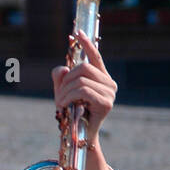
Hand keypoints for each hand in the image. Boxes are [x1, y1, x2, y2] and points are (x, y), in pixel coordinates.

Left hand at [51, 30, 116, 144]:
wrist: (79, 137)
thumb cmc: (72, 113)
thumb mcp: (63, 91)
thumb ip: (60, 77)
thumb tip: (63, 69)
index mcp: (101, 78)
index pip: (95, 57)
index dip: (86, 44)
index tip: (77, 33)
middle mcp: (109, 83)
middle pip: (84, 67)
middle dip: (66, 80)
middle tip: (58, 94)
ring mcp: (110, 93)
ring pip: (81, 79)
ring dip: (65, 91)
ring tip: (59, 103)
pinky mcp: (106, 103)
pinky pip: (83, 90)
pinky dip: (68, 96)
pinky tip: (63, 105)